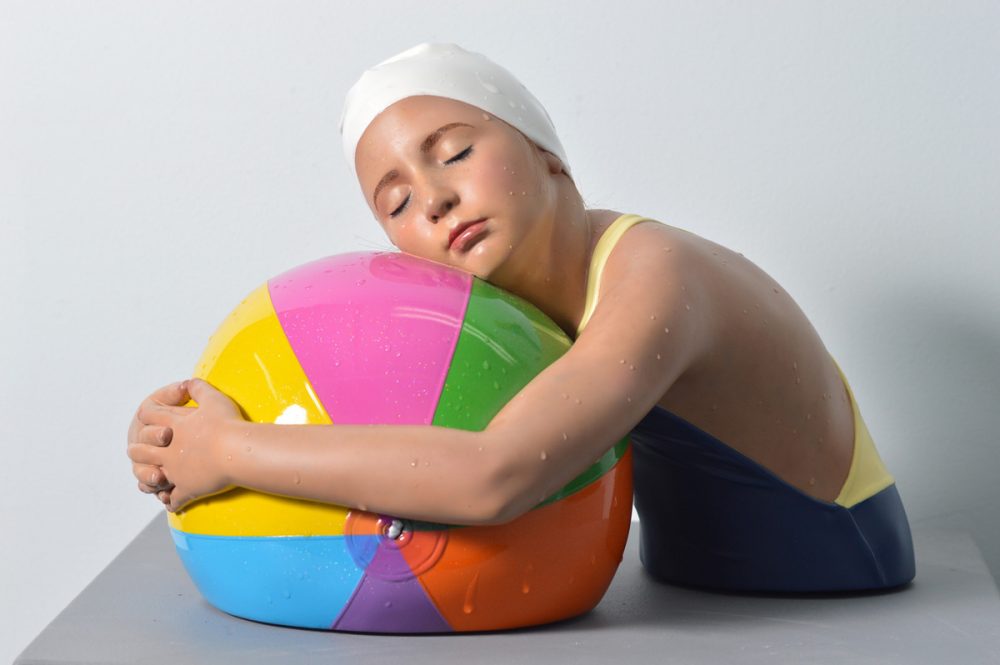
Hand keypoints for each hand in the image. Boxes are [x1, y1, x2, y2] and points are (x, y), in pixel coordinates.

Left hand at [127, 378, 245, 511]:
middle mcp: (168, 450)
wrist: (236, 451)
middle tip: (134, 450)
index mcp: (173, 426)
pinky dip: (171, 500)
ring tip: (150, 478)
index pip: (148, 416)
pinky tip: (170, 502)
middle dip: (137, 450)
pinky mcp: (186, 488)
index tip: (146, 415)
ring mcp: (175, 471)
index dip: (147, 414)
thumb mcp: (214, 398)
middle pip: (141, 449)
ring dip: (148, 476)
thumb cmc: (227, 424)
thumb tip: (189, 382)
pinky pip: (174, 498)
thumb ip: (198, 388)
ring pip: (152, 475)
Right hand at [127, 381, 187, 504]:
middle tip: (165, 460)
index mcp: (146, 424)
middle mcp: (142, 444)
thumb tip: (185, 385)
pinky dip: (158, 493)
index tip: (169, 434)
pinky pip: (152, 490)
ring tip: (161, 479)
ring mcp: (146, 463)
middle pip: (139, 452)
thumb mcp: (177, 400)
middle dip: (151, 454)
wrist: (187, 435)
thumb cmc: (180, 414)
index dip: (155, 431)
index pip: (145, 429)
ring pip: (142, 473)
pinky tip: (167, 497)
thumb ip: (177, 392)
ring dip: (149, 476)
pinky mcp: (155, 480)